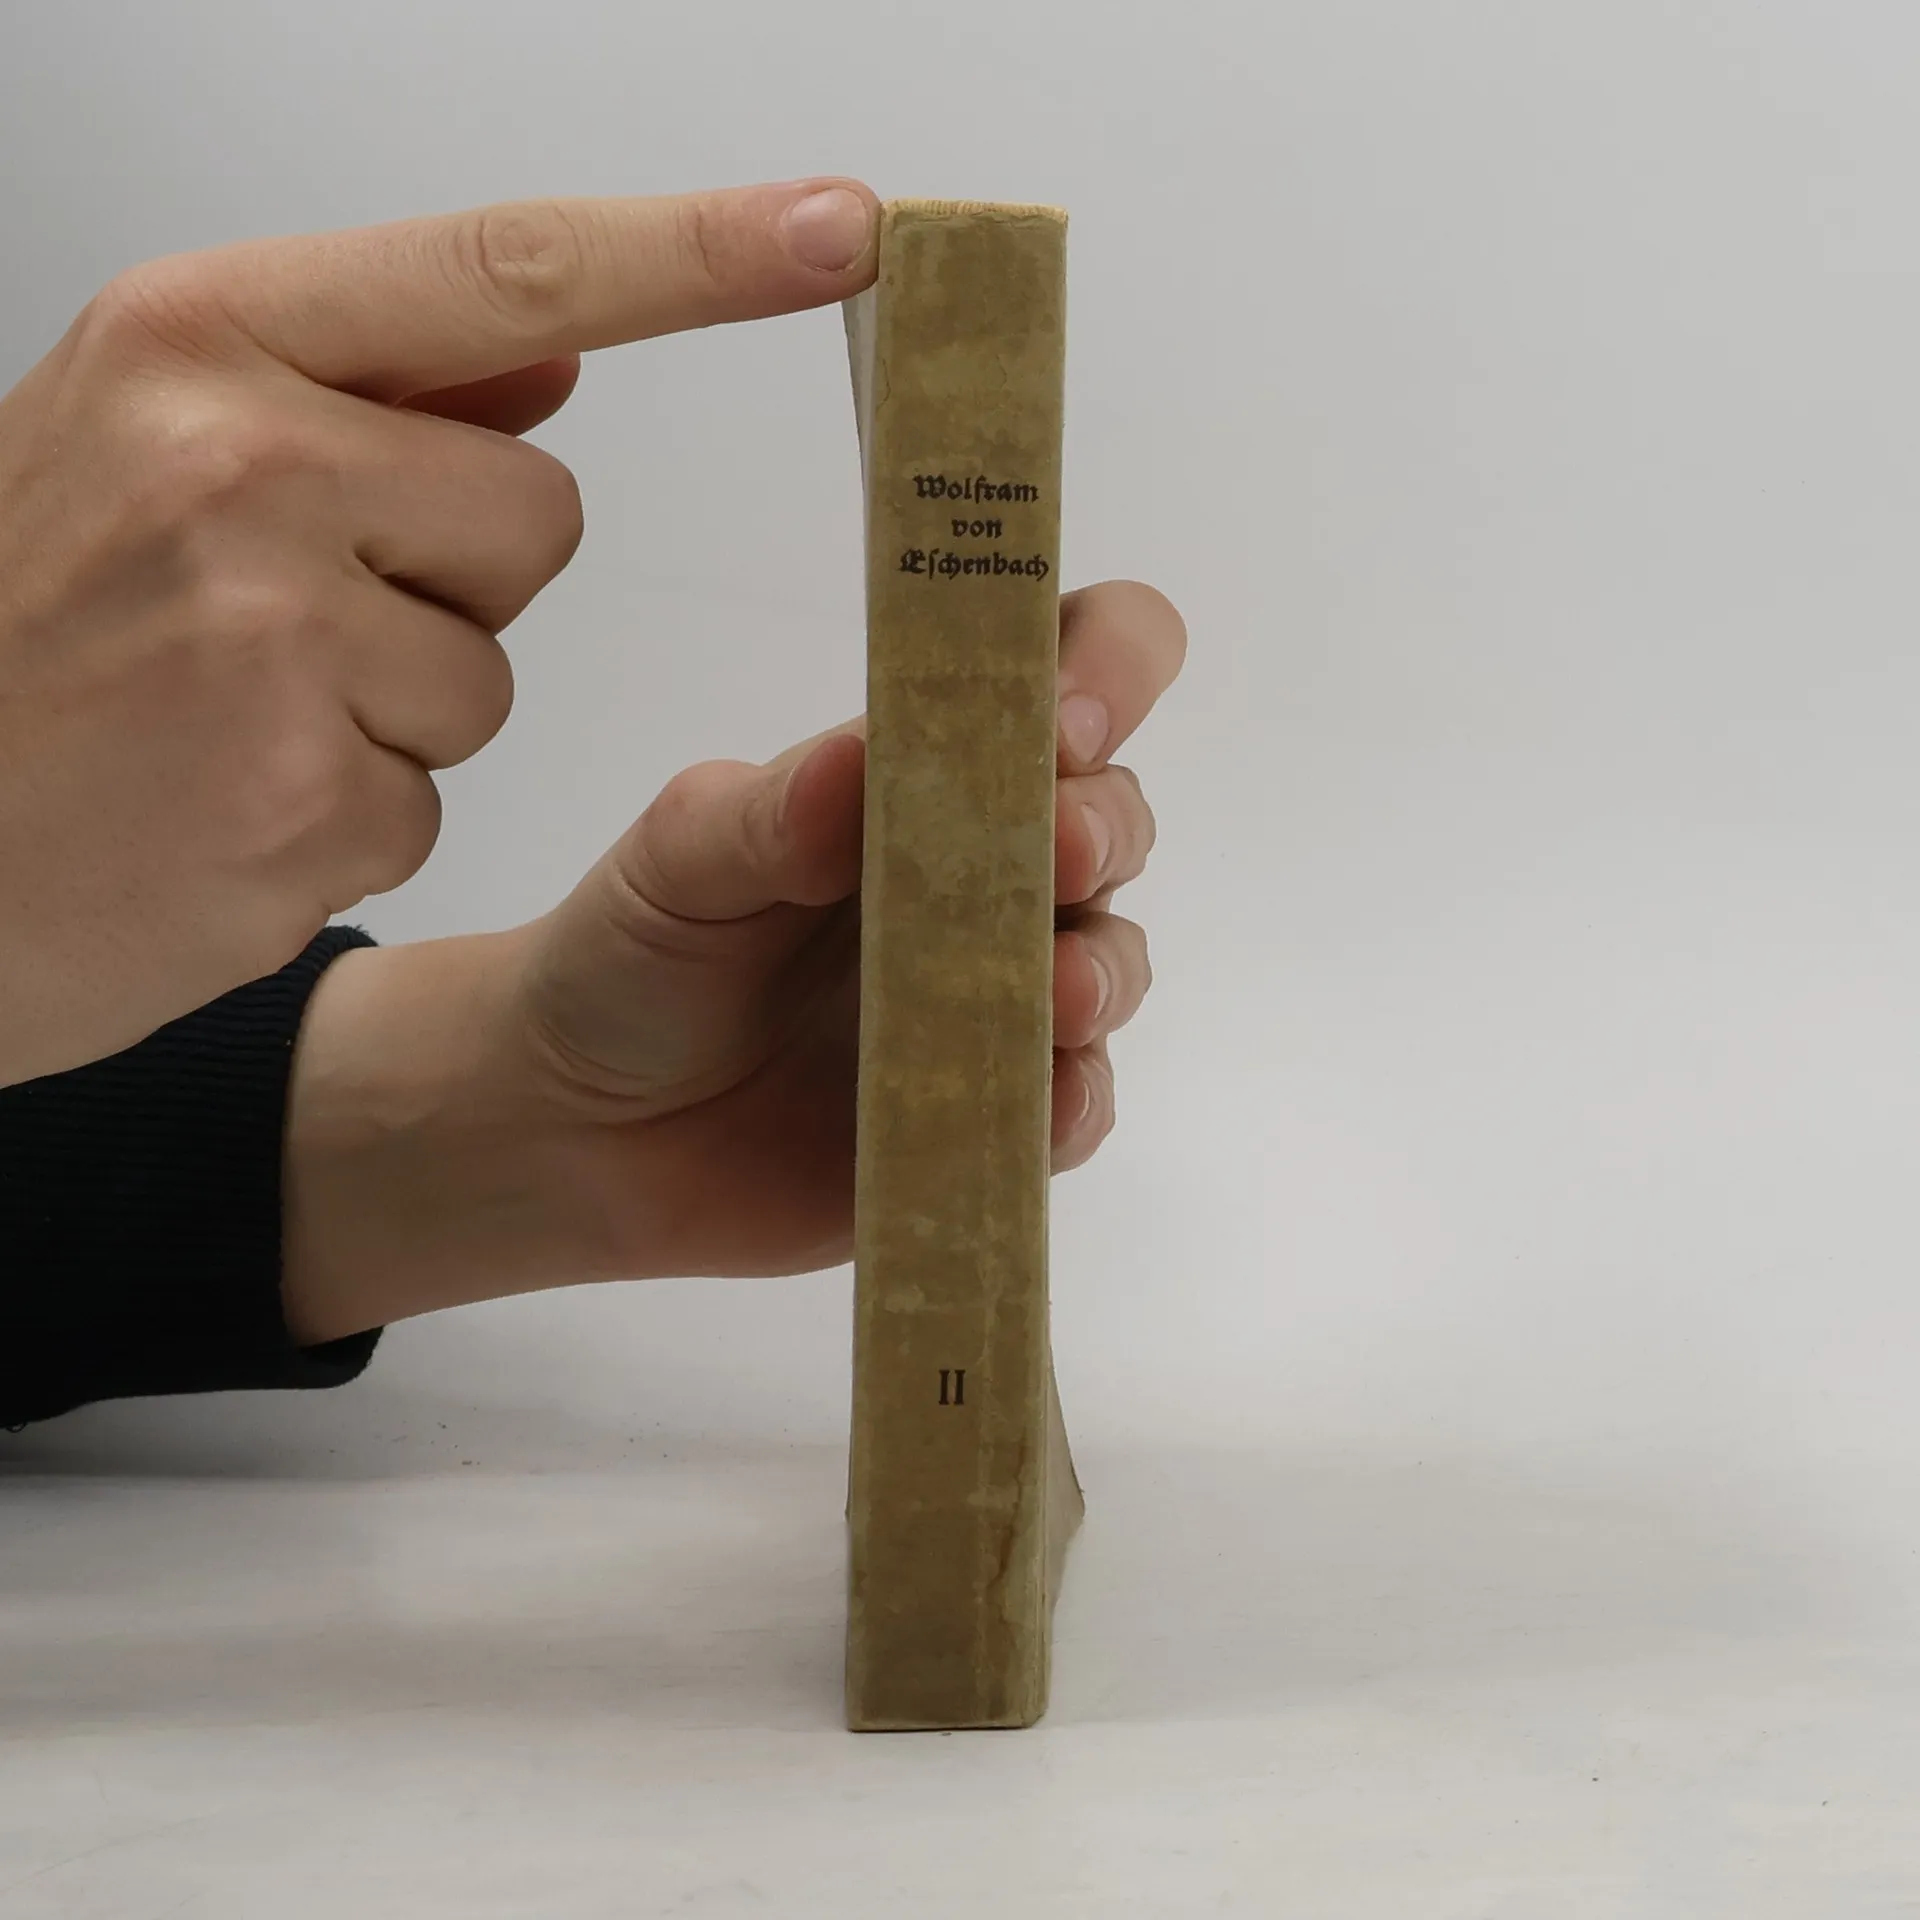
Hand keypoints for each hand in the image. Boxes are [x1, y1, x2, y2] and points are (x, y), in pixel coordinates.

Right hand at [0, 178, 878, 1085]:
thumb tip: (558, 342)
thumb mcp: (137, 442)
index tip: (846, 227)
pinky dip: (352, 812)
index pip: (509, 270)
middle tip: (278, 623)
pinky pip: (433, 793)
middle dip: (454, 578)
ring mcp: (272, 637)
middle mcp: (239, 464)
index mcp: (196, 343)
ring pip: (492, 667)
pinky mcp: (309, 800)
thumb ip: (358, 387)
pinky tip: (224, 806)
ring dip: (397, 705)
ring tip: (231, 718)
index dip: (697, 253)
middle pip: (540, 510)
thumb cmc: (15, 640)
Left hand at [282, 580, 1185, 1341]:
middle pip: (1108, 818)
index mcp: (921, 780)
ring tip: (1056, 993)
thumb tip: (860, 758)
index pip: (1053, 679)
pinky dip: (1073, 1102)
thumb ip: (763, 816)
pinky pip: (1069, 1108)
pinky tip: (1046, 1104)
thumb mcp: (672, 864)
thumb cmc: (629, 958)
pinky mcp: (991, 1117)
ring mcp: (996, 1000)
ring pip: (1107, 962)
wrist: (577, 1131)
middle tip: (1062, 847)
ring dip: (1101, 968)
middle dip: (1101, 823)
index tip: (1064, 708)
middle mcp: (984, 878)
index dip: (1099, 665)